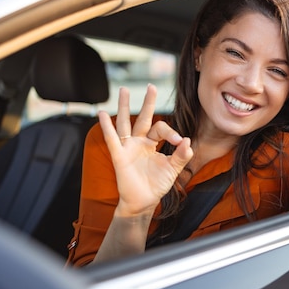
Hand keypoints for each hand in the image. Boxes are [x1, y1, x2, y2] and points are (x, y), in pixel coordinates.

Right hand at [97, 85, 192, 216]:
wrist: (144, 202)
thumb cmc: (157, 184)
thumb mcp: (174, 169)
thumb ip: (182, 156)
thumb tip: (187, 141)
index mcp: (152, 143)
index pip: (161, 128)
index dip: (171, 132)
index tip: (179, 142)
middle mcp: (139, 142)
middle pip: (143, 117)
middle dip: (147, 102)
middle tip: (151, 86)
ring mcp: (128, 147)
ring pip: (125, 123)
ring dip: (124, 107)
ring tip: (123, 90)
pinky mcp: (119, 156)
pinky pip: (112, 139)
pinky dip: (106, 127)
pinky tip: (102, 114)